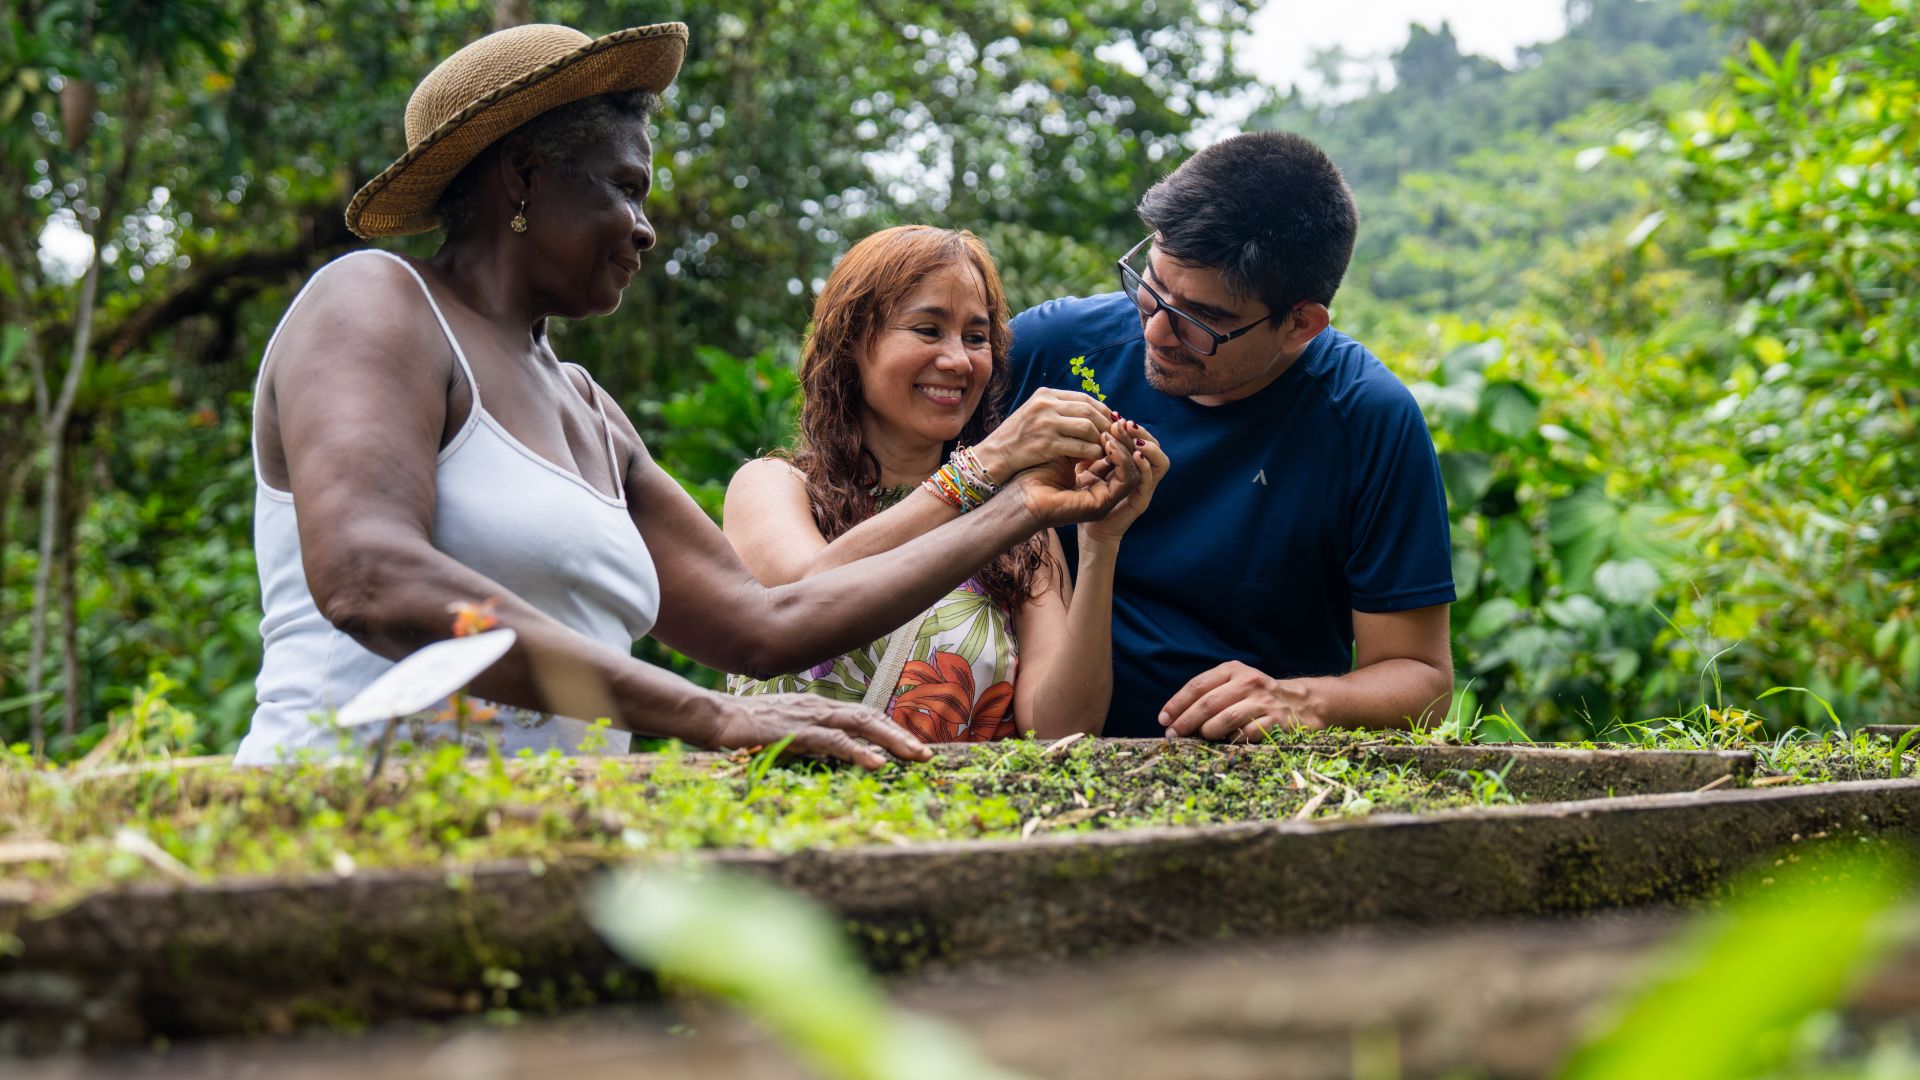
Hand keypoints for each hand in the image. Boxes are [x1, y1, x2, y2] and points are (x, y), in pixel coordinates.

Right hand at [708, 693, 931, 769]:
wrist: (713, 717)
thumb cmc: (742, 728)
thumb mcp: (781, 733)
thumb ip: (805, 740)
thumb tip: (824, 755)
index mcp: (817, 708)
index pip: (862, 716)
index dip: (889, 729)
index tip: (911, 745)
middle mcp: (819, 708)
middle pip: (870, 717)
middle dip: (901, 735)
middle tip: (926, 754)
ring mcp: (809, 717)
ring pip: (861, 725)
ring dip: (891, 741)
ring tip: (915, 756)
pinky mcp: (797, 731)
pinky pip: (835, 741)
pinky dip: (858, 751)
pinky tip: (876, 763)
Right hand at [972, 389, 1111, 481]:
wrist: (993, 456)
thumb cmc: (1018, 439)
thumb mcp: (1036, 415)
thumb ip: (1060, 411)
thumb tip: (1094, 416)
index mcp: (1045, 394)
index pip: (1084, 398)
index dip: (1103, 411)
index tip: (1111, 423)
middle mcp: (1045, 405)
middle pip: (1089, 410)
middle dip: (1106, 425)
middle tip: (1115, 438)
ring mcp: (1045, 423)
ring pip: (1088, 426)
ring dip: (1101, 439)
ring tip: (1105, 448)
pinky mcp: (1046, 444)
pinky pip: (1080, 446)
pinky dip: (1092, 452)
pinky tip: (1095, 458)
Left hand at [1006, 427, 1139, 528]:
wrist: (1021, 500)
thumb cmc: (1035, 477)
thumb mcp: (1064, 453)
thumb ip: (1081, 443)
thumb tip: (1095, 420)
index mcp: (1098, 481)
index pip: (1121, 457)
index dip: (1120, 436)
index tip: (1115, 418)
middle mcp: (1105, 490)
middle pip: (1133, 463)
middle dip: (1126, 439)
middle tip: (1119, 420)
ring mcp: (1106, 499)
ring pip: (1134, 470)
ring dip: (1125, 447)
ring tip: (1114, 429)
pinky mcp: (1103, 504)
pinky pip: (1125, 479)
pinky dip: (1121, 460)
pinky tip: (1109, 444)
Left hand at [1082, 419, 1168, 544]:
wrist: (1079, 526)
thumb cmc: (1079, 495)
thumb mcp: (1084, 464)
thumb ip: (1091, 447)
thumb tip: (1089, 422)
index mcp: (1131, 466)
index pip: (1141, 440)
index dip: (1132, 428)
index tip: (1115, 415)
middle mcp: (1141, 476)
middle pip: (1155, 447)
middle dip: (1141, 432)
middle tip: (1123, 423)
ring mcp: (1143, 489)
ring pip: (1160, 462)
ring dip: (1147, 446)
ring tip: (1130, 437)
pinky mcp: (1140, 502)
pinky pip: (1148, 481)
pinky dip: (1143, 466)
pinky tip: (1133, 455)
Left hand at [1159, 661, 1323, 741]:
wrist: (1302, 703)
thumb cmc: (1257, 697)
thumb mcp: (1235, 685)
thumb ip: (1210, 695)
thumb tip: (1175, 718)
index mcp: (1233, 670)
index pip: (1197, 686)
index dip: (1177, 704)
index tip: (1163, 719)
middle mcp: (1248, 682)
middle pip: (1208, 703)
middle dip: (1186, 721)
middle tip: (1173, 735)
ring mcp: (1263, 701)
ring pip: (1225, 718)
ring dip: (1208, 732)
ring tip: (1202, 738)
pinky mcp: (1276, 721)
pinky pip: (1246, 734)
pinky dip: (1232, 741)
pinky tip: (1227, 743)